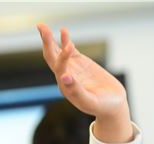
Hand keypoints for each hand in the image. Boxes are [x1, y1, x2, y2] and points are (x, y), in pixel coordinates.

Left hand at [38, 24, 132, 142]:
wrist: (111, 105)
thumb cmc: (101, 107)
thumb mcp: (90, 101)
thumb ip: (76, 91)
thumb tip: (64, 77)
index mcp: (65, 87)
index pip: (59, 68)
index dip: (63, 57)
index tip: (70, 46)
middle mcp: (65, 77)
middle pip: (52, 57)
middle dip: (46, 42)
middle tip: (41, 26)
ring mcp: (72, 69)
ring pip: (58, 52)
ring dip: (50, 40)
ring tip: (43, 26)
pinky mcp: (80, 64)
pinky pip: (69, 50)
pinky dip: (65, 41)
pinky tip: (63, 32)